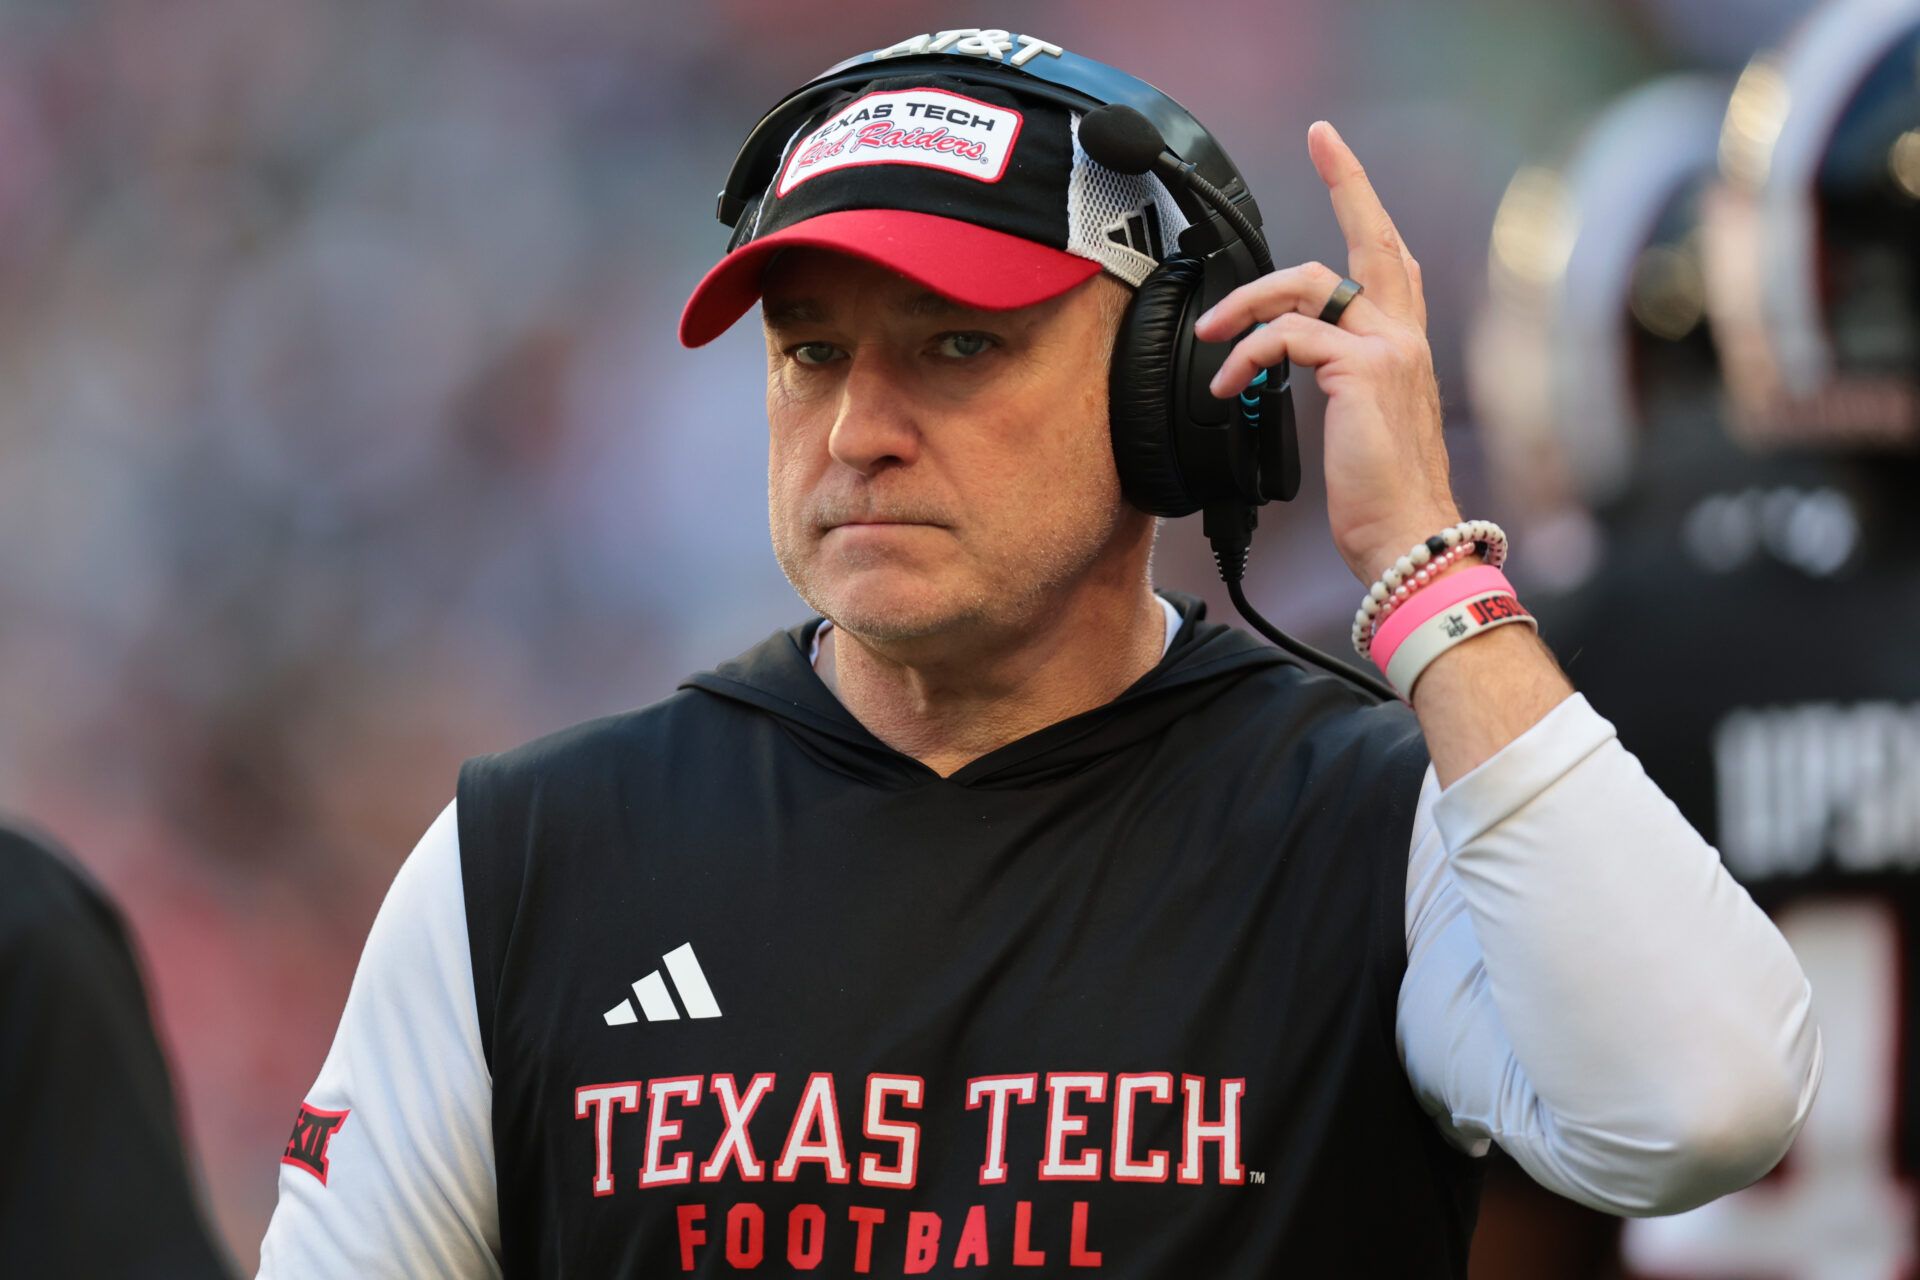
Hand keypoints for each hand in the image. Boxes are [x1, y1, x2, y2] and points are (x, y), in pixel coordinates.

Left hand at [1193, 121, 1458, 585]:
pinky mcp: (1360, 371)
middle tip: (1321, 140)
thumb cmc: (1380, 498)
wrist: (1407, 541)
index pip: (1390, 260)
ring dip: (1246, 304)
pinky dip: (1246, 355)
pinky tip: (1229, 384)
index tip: (1339, 155)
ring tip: (1212, 336)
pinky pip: (1286, 339)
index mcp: (1403, 346)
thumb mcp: (1359, 426)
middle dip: (1346, 181)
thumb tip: (1281, 367)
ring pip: (1308, 285)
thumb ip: (1335, 381)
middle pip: (1371, 239)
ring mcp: (1387, 349)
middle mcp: (1402, 337)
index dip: (1364, 204)